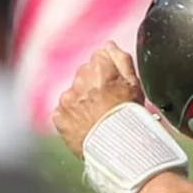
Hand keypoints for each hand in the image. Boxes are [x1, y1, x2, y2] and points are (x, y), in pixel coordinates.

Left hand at [52, 42, 145, 157]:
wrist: (116, 146)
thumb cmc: (129, 115)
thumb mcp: (134, 84)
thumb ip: (121, 60)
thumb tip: (109, 45)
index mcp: (100, 70)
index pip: (99, 56)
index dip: (108, 70)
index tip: (114, 83)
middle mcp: (80, 81)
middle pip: (85, 73)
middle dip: (93, 82)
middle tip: (107, 101)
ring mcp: (67, 99)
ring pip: (74, 91)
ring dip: (82, 98)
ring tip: (97, 115)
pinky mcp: (58, 116)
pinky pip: (64, 109)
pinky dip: (73, 114)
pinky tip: (86, 123)